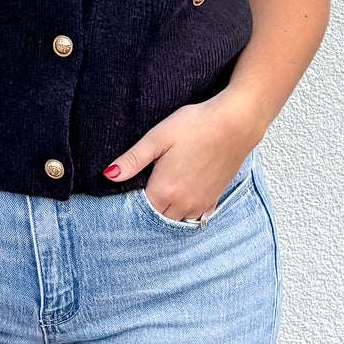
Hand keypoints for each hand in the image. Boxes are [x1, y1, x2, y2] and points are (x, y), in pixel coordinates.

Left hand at [103, 91, 260, 221]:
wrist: (236, 123)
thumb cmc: (196, 125)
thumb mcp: (157, 138)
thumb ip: (132, 160)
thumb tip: (108, 175)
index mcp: (164, 191)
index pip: (138, 211)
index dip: (130, 203)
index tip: (128, 191)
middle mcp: (183, 204)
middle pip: (156, 219)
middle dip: (147, 210)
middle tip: (143, 191)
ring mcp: (200, 204)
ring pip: (176, 220)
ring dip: (166, 213)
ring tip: (162, 194)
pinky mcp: (214, 199)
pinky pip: (196, 217)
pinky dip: (186, 212)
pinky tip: (182, 198)